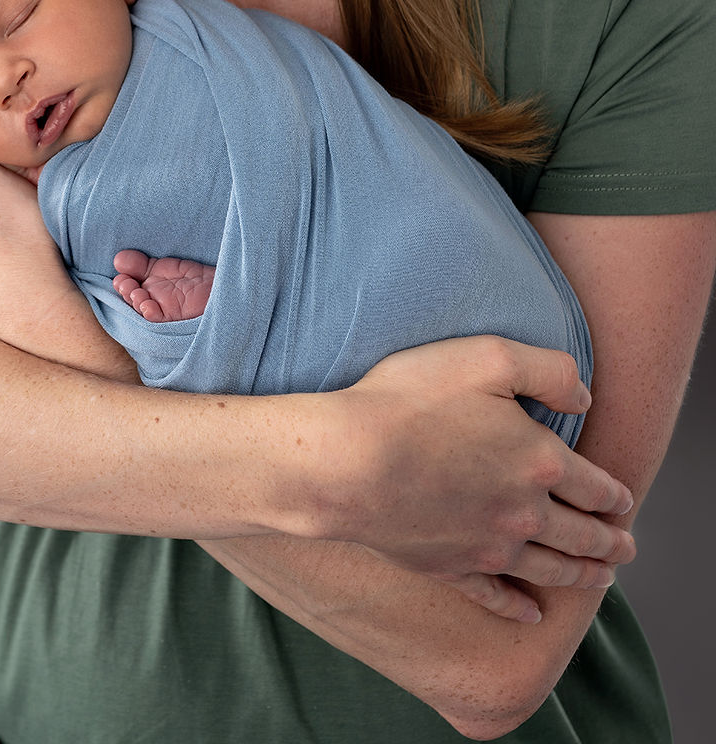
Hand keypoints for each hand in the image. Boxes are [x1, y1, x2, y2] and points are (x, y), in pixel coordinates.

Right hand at [302, 337, 634, 618]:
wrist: (346, 460)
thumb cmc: (411, 399)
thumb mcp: (488, 357)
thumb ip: (550, 370)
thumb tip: (586, 396)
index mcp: (540, 462)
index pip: (595, 486)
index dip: (616, 495)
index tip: (625, 503)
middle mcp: (523, 513)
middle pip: (581, 536)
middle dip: (610, 544)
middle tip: (626, 550)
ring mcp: (486, 547)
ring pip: (549, 570)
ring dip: (582, 577)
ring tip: (601, 580)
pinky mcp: (449, 567)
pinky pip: (495, 597)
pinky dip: (518, 609)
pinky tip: (530, 615)